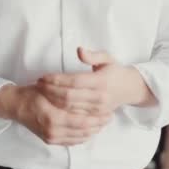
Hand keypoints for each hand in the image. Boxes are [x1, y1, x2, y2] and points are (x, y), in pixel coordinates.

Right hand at [0, 84, 109, 145]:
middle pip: (83, 131)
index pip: (82, 121)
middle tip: (110, 117)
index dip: (98, 117)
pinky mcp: (50, 140)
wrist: (15, 105)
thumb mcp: (50, 89)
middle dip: (99, 125)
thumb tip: (89, 95)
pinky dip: (83, 136)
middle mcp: (53, 131)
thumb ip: (67, 94)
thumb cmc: (33, 93)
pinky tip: (90, 130)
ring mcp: (51, 137)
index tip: (109, 111)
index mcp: (53, 117)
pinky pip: (72, 142)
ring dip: (93, 131)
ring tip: (103, 123)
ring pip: (79, 138)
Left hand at [39, 48, 154, 115]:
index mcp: (101, 82)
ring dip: (52, 101)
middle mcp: (99, 97)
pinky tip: (50, 102)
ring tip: (41, 92)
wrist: (130, 89)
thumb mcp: (107, 58)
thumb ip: (93, 55)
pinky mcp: (94, 117)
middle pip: (68, 97)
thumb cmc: (115, 71)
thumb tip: (79, 50)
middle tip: (38, 84)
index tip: (43, 76)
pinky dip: (60, 110)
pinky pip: (73, 116)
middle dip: (50, 91)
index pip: (74, 82)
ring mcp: (97, 110)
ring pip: (69, 108)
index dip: (56, 80)